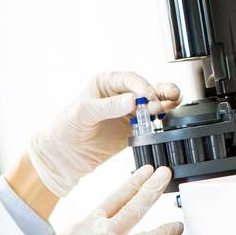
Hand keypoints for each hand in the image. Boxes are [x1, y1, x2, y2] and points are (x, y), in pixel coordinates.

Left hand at [28, 72, 180, 197]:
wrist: (63, 155)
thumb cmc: (66, 128)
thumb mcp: (84, 113)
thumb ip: (108, 106)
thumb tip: (132, 100)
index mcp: (106, 83)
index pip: (129, 80)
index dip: (141, 86)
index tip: (147, 96)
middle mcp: (119, 95)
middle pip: (145, 89)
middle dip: (158, 92)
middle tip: (165, 100)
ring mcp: (127, 112)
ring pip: (152, 103)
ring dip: (164, 103)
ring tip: (172, 105)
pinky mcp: (132, 130)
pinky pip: (150, 123)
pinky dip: (161, 119)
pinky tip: (168, 118)